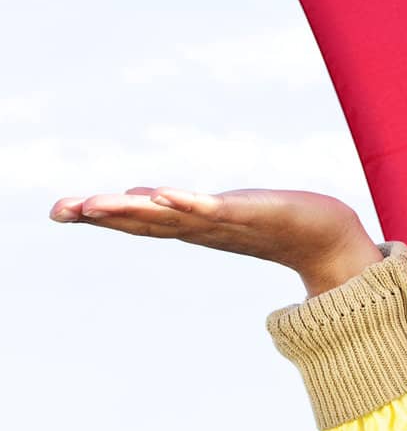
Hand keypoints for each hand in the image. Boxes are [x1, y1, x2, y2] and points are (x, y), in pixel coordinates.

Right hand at [47, 186, 381, 289]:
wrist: (322, 235)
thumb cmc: (269, 223)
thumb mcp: (216, 212)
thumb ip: (180, 209)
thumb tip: (143, 197)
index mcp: (188, 226)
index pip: (135, 220)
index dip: (97, 215)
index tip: (59, 210)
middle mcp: (197, 227)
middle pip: (141, 220)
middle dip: (100, 214)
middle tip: (60, 209)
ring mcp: (221, 222)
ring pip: (168, 216)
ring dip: (132, 209)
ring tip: (96, 201)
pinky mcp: (248, 213)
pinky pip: (212, 208)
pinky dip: (187, 203)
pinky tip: (164, 195)